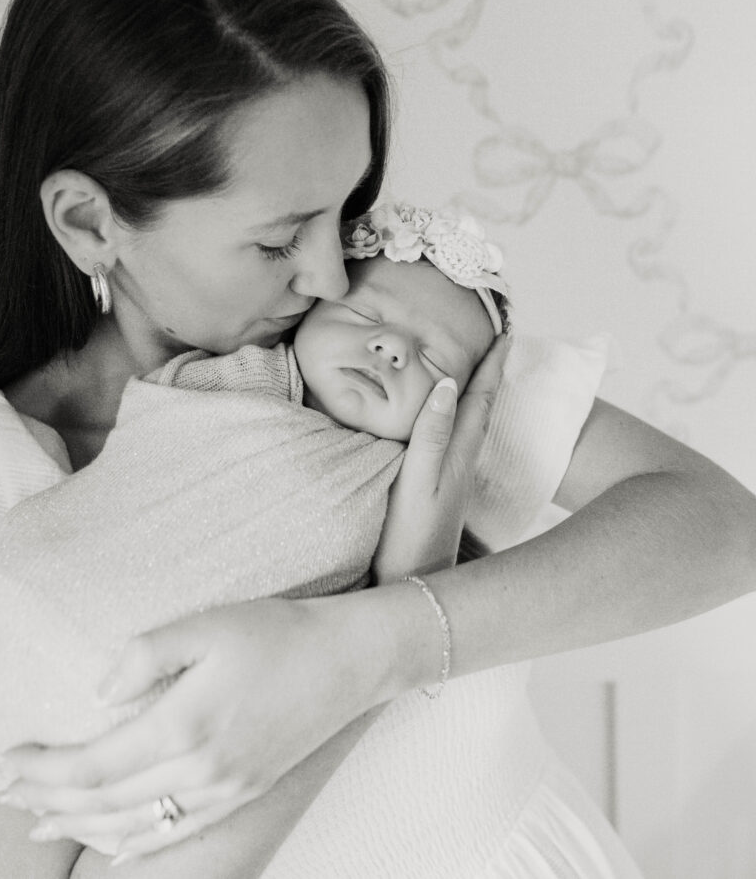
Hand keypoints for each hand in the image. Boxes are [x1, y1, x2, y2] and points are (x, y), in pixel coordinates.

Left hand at [0, 596, 376, 858]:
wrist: (349, 660)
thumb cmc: (279, 634)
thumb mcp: (208, 625)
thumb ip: (146, 655)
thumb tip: (98, 694)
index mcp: (185, 727)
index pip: (93, 767)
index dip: (44, 772)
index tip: (10, 763)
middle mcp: (200, 771)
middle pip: (105, 803)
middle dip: (49, 802)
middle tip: (10, 794)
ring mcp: (224, 789)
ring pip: (136, 826)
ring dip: (81, 827)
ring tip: (43, 822)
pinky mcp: (243, 792)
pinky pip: (177, 833)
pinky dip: (134, 843)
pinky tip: (113, 844)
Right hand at [373, 337, 506, 582]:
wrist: (414, 586)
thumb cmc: (411, 536)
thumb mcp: (417, 481)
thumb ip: (432, 433)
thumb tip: (449, 381)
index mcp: (459, 453)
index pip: (481, 397)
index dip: (493, 363)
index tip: (506, 330)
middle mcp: (462, 460)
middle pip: (482, 404)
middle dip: (491, 369)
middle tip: (499, 337)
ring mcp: (454, 474)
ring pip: (472, 420)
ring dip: (477, 389)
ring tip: (479, 364)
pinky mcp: (442, 487)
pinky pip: (457, 435)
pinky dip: (460, 413)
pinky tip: (452, 416)